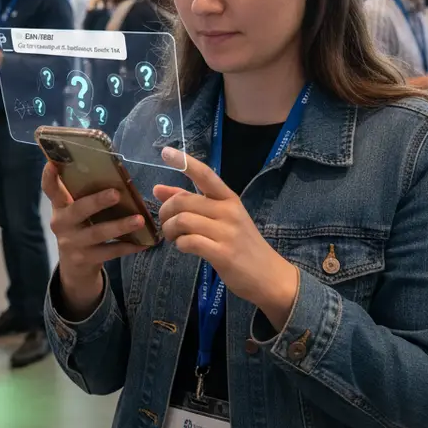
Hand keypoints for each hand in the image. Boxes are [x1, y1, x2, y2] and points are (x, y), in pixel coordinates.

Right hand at [42, 163, 148, 317]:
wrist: (74, 268)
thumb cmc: (80, 228)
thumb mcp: (74, 213)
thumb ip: (83, 196)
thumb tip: (114, 173)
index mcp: (60, 207)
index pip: (50, 189)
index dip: (49, 177)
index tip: (53, 164)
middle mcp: (62, 224)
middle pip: (78, 210)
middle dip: (97, 202)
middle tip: (116, 193)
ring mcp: (72, 243)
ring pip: (97, 233)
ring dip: (120, 226)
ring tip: (139, 219)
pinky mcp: (84, 260)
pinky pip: (110, 252)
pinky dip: (128, 246)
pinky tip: (143, 242)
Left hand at [154, 149, 298, 330]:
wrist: (269, 276)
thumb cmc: (241, 244)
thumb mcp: (221, 218)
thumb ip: (191, 202)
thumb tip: (158, 189)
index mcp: (229, 198)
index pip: (205, 174)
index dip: (184, 161)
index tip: (165, 151)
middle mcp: (229, 211)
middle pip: (184, 201)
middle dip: (165, 211)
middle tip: (165, 223)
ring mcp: (227, 232)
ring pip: (183, 220)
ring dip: (170, 229)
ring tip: (173, 237)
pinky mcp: (223, 254)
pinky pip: (190, 242)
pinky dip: (180, 245)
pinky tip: (183, 247)